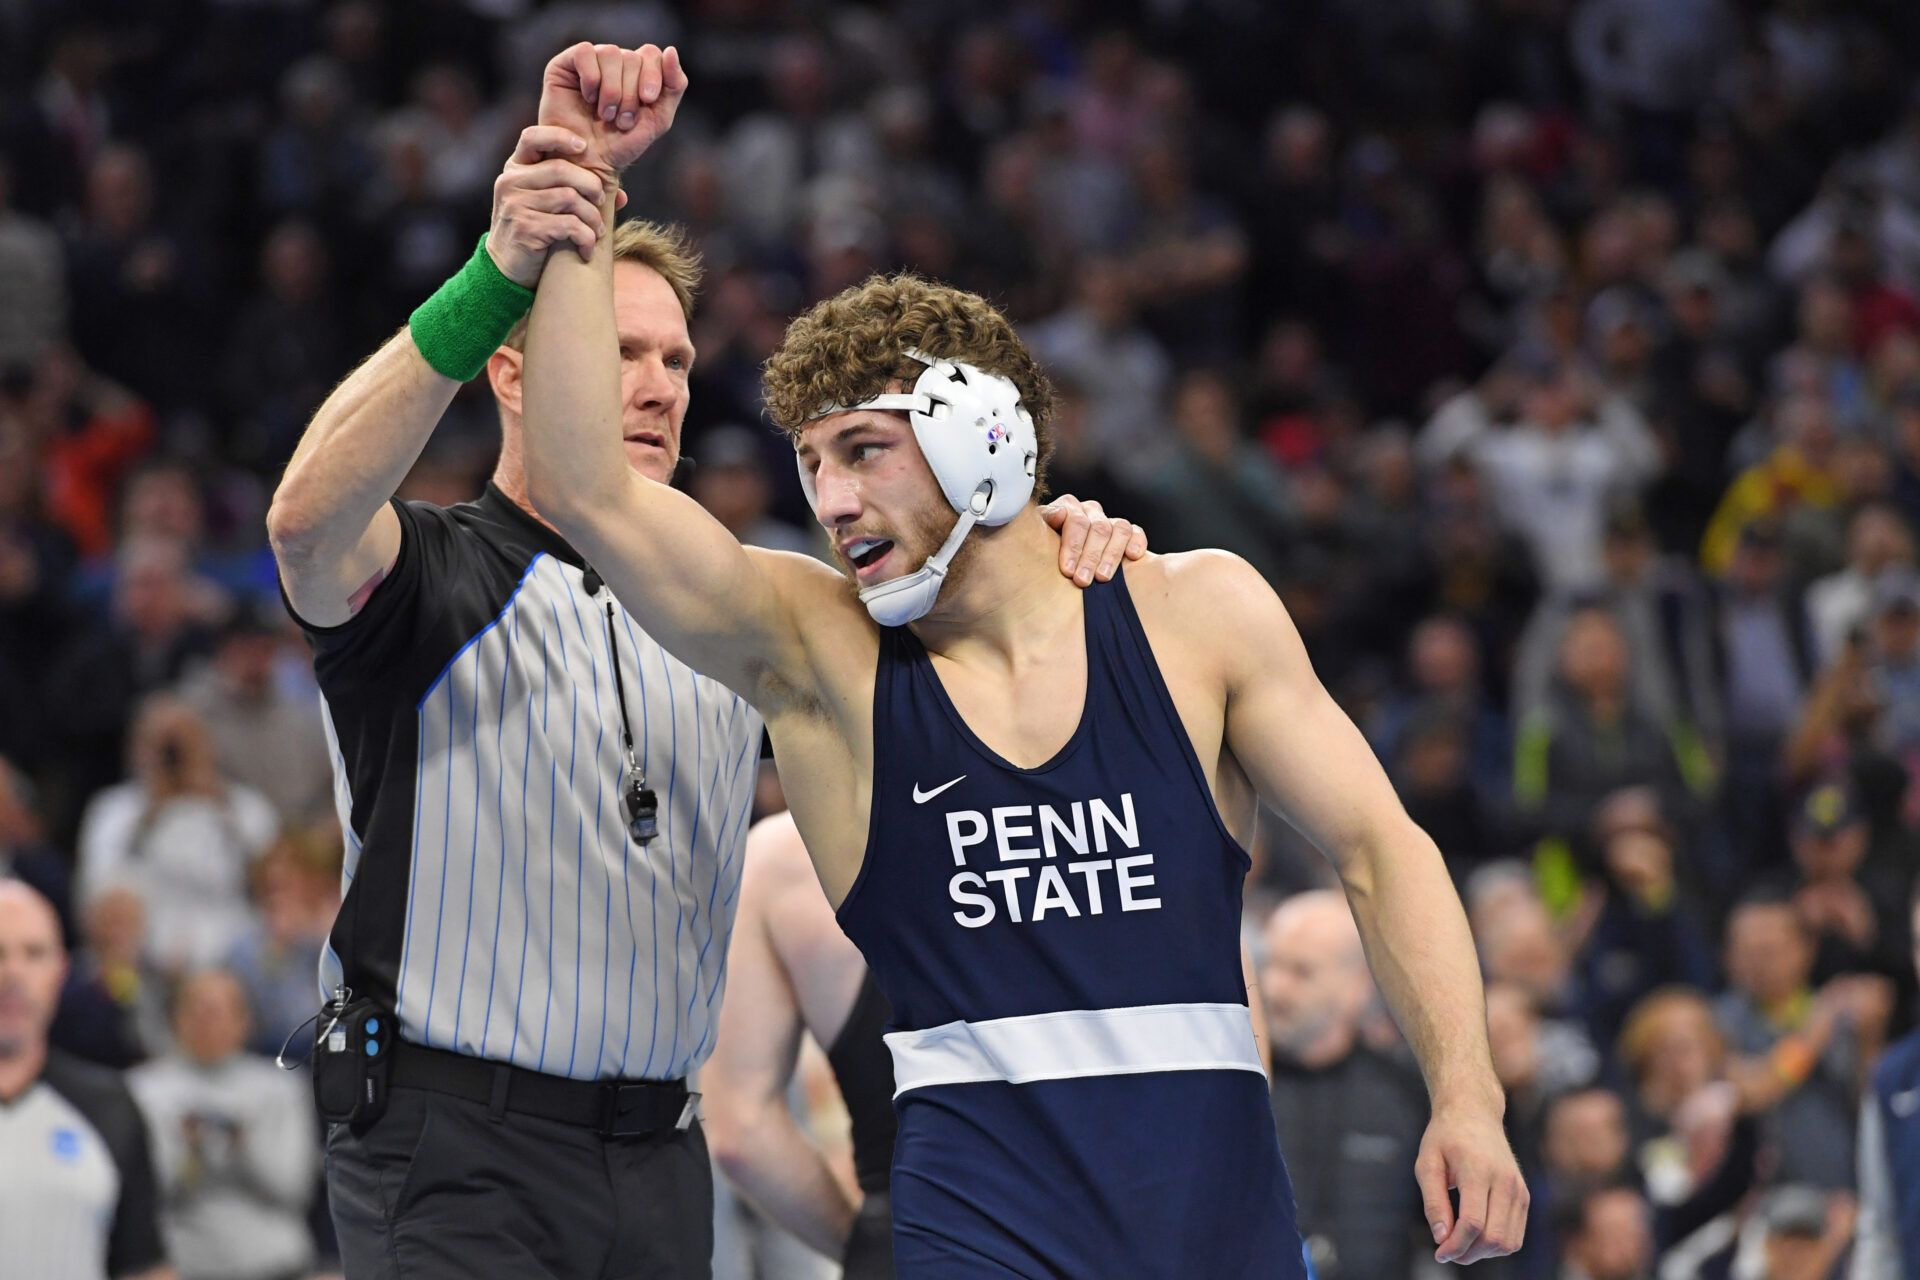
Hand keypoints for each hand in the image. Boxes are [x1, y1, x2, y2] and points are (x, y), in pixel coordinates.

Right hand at [488, 125, 628, 283]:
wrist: (509, 269)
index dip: (560, 136)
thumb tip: (621, 196)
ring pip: (569, 198)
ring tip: (597, 231)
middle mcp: (511, 181)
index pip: (532, 137)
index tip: (583, 148)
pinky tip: (586, 249)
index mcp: (516, 168)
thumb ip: (579, 192)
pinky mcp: (525, 228)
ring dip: (592, 217)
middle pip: (561, 169)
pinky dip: (586, 238)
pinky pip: (569, 225)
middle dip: (591, 186)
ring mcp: (515, 204)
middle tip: (600, 202)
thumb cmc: (536, 231)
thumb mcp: (550, 205)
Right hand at [537, 42, 686, 177]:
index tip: (648, 100)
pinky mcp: (565, 64)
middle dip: (630, 93)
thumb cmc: (622, 144)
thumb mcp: (658, 118)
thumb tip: (671, 50)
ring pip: (610, 53)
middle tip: (622, 120)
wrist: (590, 163)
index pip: (651, 54)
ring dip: (612, 89)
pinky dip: (591, 78)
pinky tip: (588, 98)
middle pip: (632, 57)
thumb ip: (674, 85)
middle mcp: (614, 62)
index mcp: (637, 71)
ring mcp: (590, 61)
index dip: (653, 75)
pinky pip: (585, 52)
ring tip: (606, 115)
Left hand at [1041, 495, 1148, 585]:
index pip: (1076, 520)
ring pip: (1119, 528)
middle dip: (1090, 556)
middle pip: (1098, 527)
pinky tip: (1132, 556)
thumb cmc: (1040, 555)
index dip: (1073, 546)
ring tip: (1102, 578)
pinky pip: (1136, 532)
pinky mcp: (1127, 533)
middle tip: (1083, 581)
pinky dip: (1136, 542)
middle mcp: (1089, 511)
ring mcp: (1108, 521)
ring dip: (1111, 555)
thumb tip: (1059, 514)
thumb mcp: (1035, 541)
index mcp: (1066, 508)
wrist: (1046, 568)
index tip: (1067, 571)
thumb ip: (1044, 524)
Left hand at [1415, 1102, 1528, 1264]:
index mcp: (1478, 1170)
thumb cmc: (1445, 1138)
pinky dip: (1496, 1245)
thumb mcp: (1427, 1163)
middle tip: (1446, 1251)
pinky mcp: (1524, 1196)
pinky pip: (1515, 1236)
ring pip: (1508, 1242)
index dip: (1455, 1245)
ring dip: (1483, 1253)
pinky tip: (1475, 1236)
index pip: (1473, 1222)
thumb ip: (1433, 1201)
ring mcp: (1519, 1190)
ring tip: (1459, 1243)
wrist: (1474, 1113)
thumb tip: (1441, 1238)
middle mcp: (1505, 1181)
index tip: (1439, 1252)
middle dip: (1468, 1253)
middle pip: (1493, 1237)